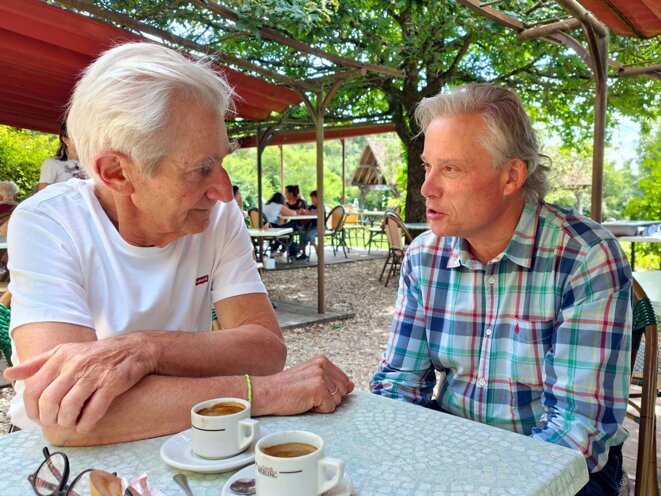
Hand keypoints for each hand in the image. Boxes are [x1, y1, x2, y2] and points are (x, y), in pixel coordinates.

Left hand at [4, 333, 154, 431]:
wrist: (132, 350)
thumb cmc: (95, 354)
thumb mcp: (64, 352)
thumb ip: (36, 363)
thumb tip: (9, 373)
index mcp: (60, 357)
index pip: (34, 389)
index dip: (32, 409)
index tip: (39, 417)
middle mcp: (75, 365)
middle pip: (50, 401)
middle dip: (49, 418)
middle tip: (55, 422)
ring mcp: (94, 374)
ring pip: (70, 407)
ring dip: (67, 422)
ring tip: (70, 423)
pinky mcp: (112, 384)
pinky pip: (94, 410)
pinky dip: (86, 423)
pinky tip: (85, 425)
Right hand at [253, 355, 353, 415]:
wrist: (266, 393)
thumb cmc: (285, 389)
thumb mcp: (310, 379)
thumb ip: (331, 380)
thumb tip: (352, 386)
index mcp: (322, 360)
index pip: (344, 381)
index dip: (331, 392)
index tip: (313, 391)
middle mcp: (323, 365)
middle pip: (342, 391)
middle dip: (328, 398)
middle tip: (307, 395)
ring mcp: (321, 376)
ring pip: (337, 401)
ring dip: (322, 404)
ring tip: (305, 398)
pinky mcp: (318, 388)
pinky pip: (329, 408)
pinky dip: (318, 410)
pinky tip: (304, 403)